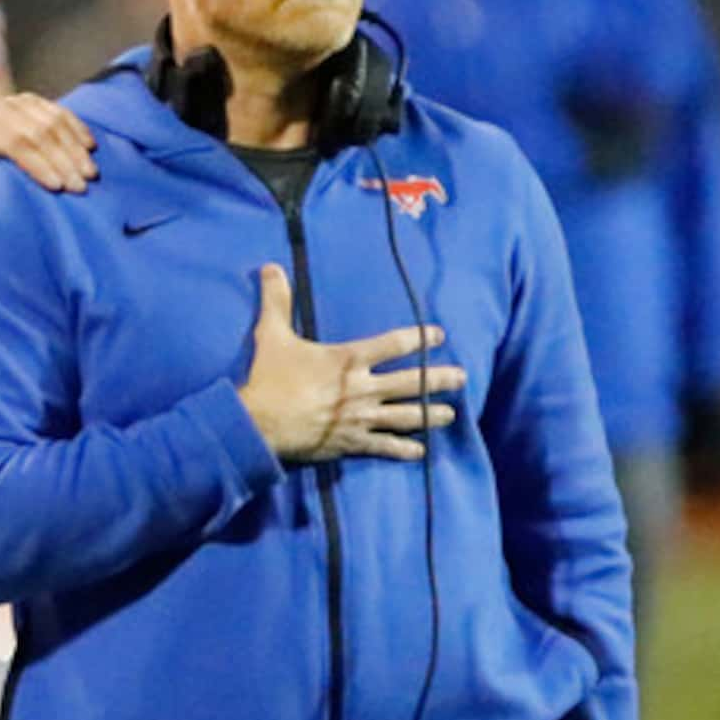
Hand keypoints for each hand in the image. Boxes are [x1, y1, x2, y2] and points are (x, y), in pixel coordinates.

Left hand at [0, 93, 96, 213]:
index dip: (37, 164)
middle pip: (37, 132)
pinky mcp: (29, 101)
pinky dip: (76, 128)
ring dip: (75, 146)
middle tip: (82, 186)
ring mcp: (14, 102)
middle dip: (62, 160)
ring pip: (52, 120)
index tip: (58, 187)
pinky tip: (91, 147)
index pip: (13, 142)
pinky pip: (58, 111)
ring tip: (90, 173)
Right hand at [234, 265, 468, 462]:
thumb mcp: (271, 335)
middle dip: (439, 379)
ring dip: (430, 415)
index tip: (438, 335)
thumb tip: (271, 267)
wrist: (258, 423)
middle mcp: (362, 388)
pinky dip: (403, 450)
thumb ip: (277, 301)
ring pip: (405, 416)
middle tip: (462, 377)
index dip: (419, 338)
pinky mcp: (350, 442)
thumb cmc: (267, 378)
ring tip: (450, 415)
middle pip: (411, 382)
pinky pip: (384, 446)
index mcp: (348, 359)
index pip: (393, 344)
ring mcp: (359, 417)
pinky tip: (420, 452)